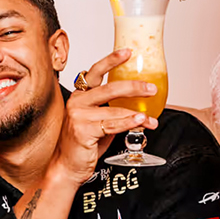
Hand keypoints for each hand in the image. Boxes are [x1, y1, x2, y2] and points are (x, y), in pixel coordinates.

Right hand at [54, 48, 159, 185]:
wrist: (67, 166)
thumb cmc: (83, 144)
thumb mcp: (99, 122)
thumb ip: (112, 111)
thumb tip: (137, 107)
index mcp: (80, 96)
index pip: (95, 72)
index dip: (111, 60)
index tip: (128, 52)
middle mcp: (77, 102)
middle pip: (109, 88)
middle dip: (134, 86)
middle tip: (150, 88)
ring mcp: (79, 115)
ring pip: (114, 109)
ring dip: (137, 113)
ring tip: (151, 118)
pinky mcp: (83, 130)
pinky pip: (112, 124)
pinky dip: (129, 122)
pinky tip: (140, 121)